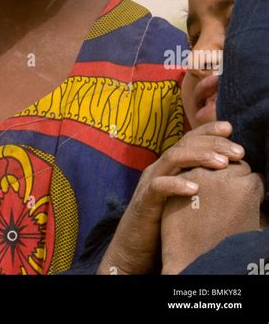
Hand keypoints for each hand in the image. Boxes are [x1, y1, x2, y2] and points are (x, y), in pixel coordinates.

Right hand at [96, 121, 244, 274]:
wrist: (134, 243)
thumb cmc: (164, 219)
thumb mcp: (183, 194)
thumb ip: (197, 178)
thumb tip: (226, 168)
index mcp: (169, 164)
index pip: (189, 138)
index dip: (208, 130)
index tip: (229, 129)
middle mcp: (159, 167)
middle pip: (184, 144)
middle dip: (212, 143)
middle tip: (237, 151)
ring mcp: (150, 181)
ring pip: (172, 159)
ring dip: (199, 158)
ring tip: (221, 164)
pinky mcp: (144, 201)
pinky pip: (158, 187)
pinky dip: (176, 185)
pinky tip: (194, 188)